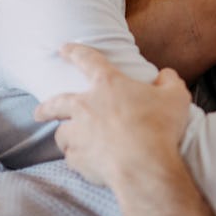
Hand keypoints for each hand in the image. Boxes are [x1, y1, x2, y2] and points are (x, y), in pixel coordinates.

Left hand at [33, 44, 191, 187]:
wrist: (144, 166)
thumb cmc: (160, 127)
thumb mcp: (176, 97)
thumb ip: (170, 81)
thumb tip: (166, 75)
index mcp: (108, 85)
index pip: (87, 60)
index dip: (75, 52)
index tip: (63, 49)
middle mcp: (85, 106)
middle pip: (57, 102)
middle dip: (46, 107)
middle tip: (39, 112)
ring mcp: (78, 134)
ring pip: (61, 134)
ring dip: (65, 136)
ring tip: (69, 141)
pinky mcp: (78, 158)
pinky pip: (72, 158)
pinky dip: (78, 159)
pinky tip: (86, 162)